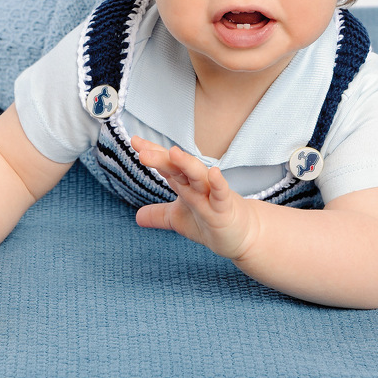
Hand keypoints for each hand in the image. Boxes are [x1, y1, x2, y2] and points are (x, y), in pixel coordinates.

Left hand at [131, 136, 256, 261]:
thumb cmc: (210, 222)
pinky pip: (221, 194)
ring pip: (198, 176)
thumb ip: (158, 215)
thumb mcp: (179, 219)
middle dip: (161, 158)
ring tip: (173, 152)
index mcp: (185, 184)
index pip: (166, 165)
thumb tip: (137, 217)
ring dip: (186, 164)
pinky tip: (213, 173)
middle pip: (177, 167)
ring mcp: (211, 195)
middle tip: (143, 152)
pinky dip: (218, 184)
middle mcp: (197, 184)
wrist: (242, 236)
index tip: (134, 141)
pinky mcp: (225, 209)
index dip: (152, 153)